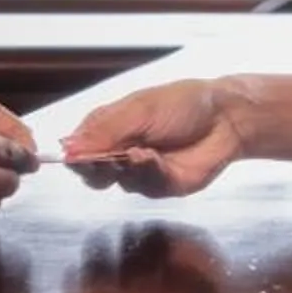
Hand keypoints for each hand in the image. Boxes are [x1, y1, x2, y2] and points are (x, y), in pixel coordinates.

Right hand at [61, 81, 246, 198]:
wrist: (225, 118)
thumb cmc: (182, 105)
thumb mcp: (139, 110)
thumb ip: (104, 130)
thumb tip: (67, 146)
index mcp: (110, 128)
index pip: (79, 148)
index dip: (75, 155)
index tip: (76, 157)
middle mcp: (121, 152)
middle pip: (93, 173)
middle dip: (97, 167)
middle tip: (105, 159)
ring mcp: (140, 171)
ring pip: (118, 182)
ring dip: (127, 168)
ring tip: (141, 151)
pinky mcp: (161, 186)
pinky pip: (145, 187)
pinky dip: (148, 173)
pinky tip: (155, 158)